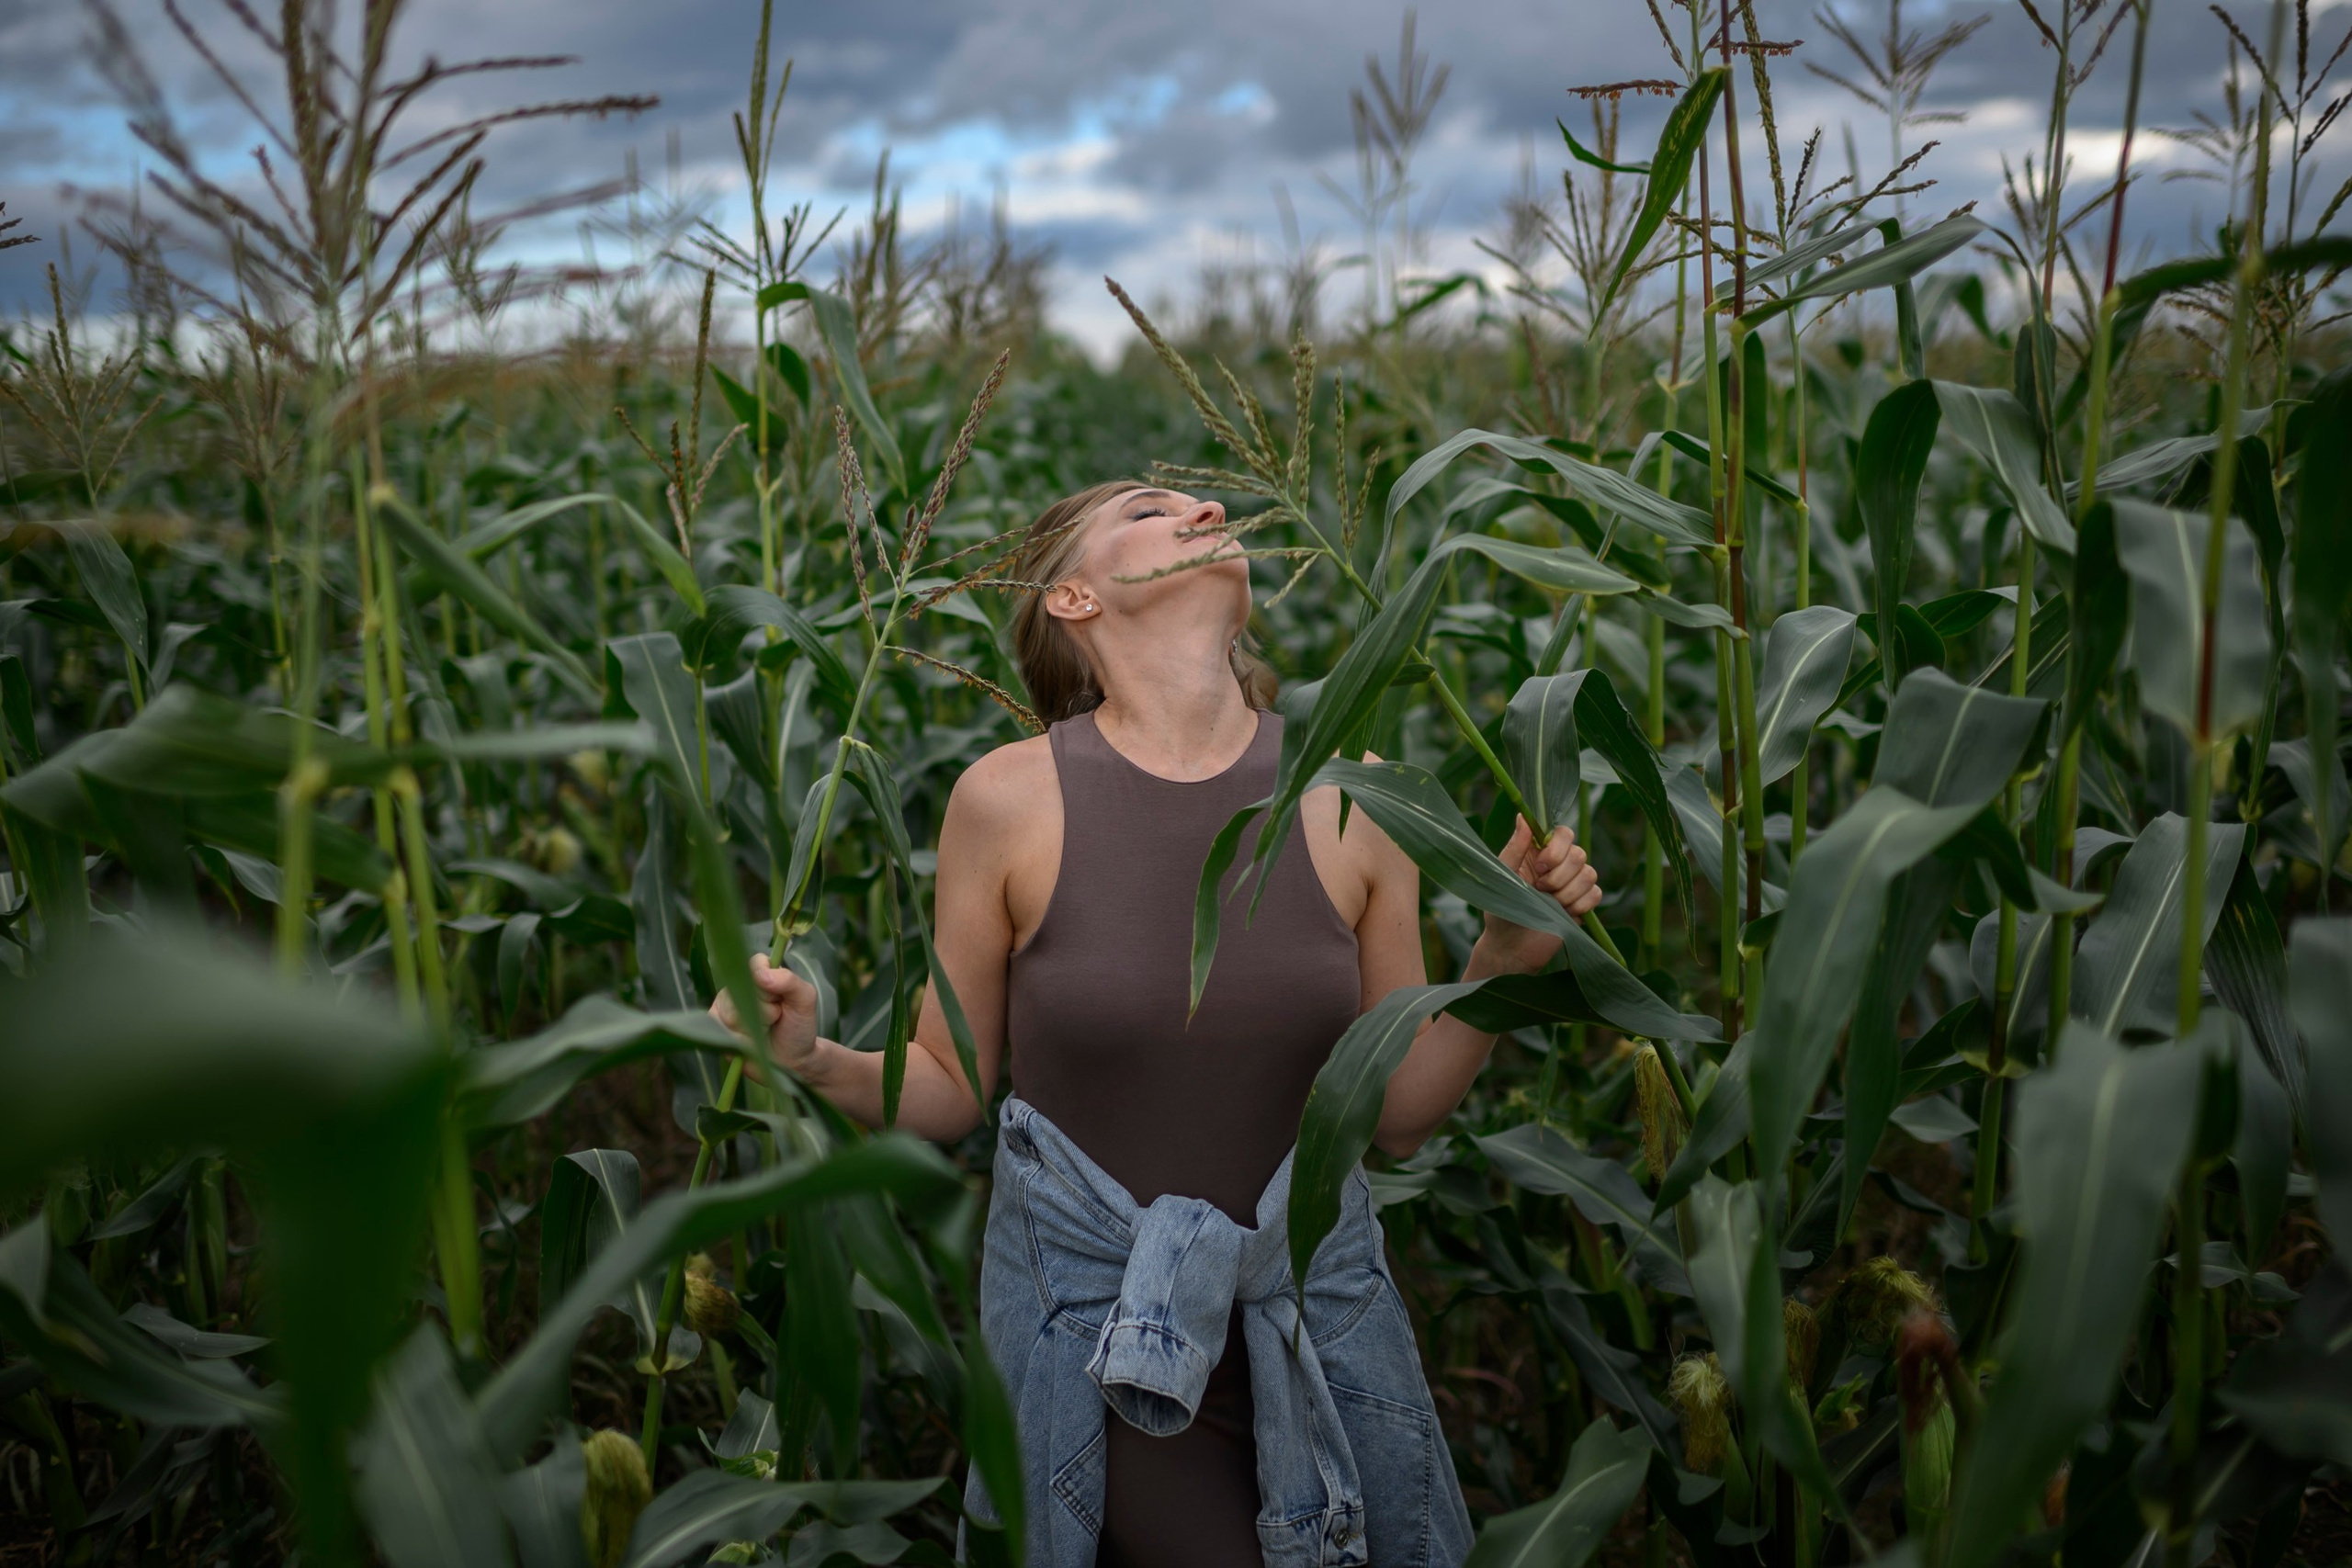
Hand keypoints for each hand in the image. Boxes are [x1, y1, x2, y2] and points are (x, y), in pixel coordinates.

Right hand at [708, 952, 822, 1077]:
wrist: (791, 1062)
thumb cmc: (798, 1027)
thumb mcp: (805, 1000)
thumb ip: (789, 981)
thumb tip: (762, 974)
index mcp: (760, 974)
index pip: (755, 964)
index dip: (768, 984)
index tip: (780, 999)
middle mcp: (738, 986)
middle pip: (743, 991)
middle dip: (765, 1011)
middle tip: (776, 1018)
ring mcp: (723, 1005)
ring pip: (733, 1013)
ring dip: (754, 1027)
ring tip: (764, 1031)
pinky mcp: (714, 1026)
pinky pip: (723, 1031)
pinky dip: (743, 1041)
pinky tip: (752, 1043)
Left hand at [1478, 815, 1602, 972]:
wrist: (1510, 947)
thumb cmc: (1499, 909)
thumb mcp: (1501, 875)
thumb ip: (1514, 847)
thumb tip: (1523, 815)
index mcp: (1538, 852)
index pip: (1563, 833)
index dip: (1557, 848)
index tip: (1540, 866)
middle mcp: (1558, 865)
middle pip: (1579, 853)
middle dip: (1559, 875)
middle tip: (1540, 890)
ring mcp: (1572, 884)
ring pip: (1590, 873)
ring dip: (1567, 892)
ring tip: (1549, 905)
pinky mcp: (1582, 904)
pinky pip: (1596, 894)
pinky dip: (1580, 904)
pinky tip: (1563, 914)